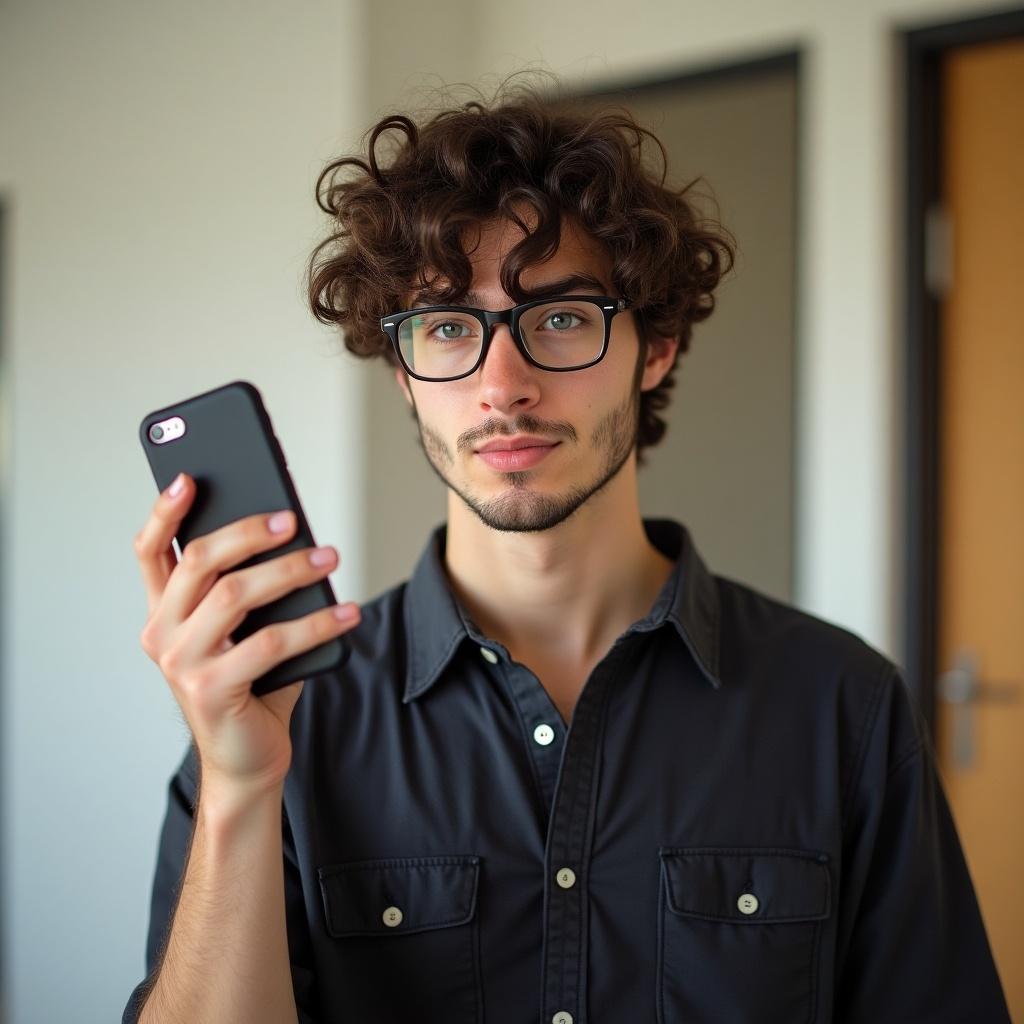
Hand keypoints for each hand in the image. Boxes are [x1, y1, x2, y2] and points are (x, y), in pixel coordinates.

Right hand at [133, 472, 359, 796]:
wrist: (247, 758)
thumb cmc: (251, 684)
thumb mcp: (245, 630)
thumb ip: (252, 589)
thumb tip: (296, 539)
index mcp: (164, 612)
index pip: (151, 552)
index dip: (166, 512)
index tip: (190, 479)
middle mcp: (161, 634)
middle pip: (201, 562)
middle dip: (250, 533)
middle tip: (292, 521)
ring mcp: (181, 664)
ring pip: (235, 595)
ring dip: (290, 571)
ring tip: (329, 558)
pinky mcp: (212, 690)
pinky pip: (271, 642)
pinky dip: (316, 623)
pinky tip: (348, 612)